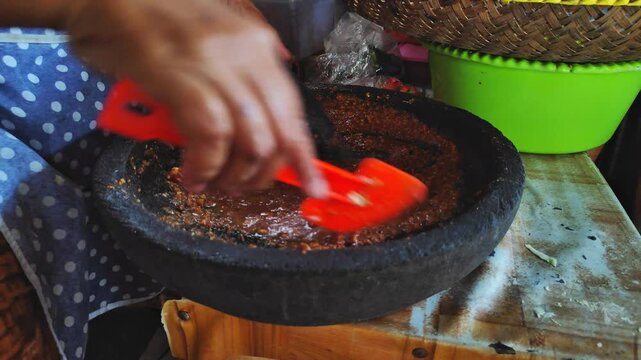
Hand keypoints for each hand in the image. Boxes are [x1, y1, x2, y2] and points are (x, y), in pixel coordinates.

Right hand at [64, 0, 326, 196]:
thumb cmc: (154, 23)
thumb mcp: (213, 45)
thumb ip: (241, 79)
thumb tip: (259, 130)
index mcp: (258, 45)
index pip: (295, 111)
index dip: (304, 156)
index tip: (312, 186)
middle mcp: (246, 52)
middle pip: (279, 132)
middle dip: (264, 173)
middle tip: (241, 188)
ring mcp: (214, 62)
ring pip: (252, 140)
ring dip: (234, 176)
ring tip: (212, 184)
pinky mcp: (179, 75)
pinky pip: (212, 134)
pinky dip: (206, 165)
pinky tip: (193, 174)